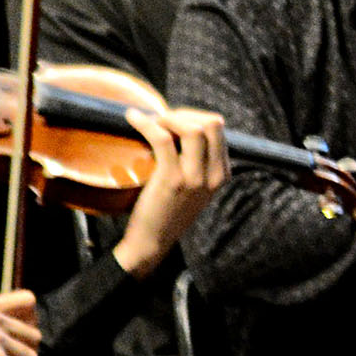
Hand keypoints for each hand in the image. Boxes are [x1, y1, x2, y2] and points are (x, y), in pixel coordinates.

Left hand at [111, 103, 226, 277]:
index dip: (193, 117)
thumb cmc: (168, 211)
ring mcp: (194, 178)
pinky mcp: (171, 180)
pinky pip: (162, 139)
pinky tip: (133, 119)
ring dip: (168, 118)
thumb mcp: (194, 188)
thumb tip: (181, 126)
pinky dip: (146, 123)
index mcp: (222, 174)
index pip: (218, 130)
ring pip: (192, 129)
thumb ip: (198, 163)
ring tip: (149, 121)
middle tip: (161, 119)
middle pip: (210, 124)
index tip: (173, 121)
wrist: (153, 242)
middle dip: (184, 114)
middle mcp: (213, 176)